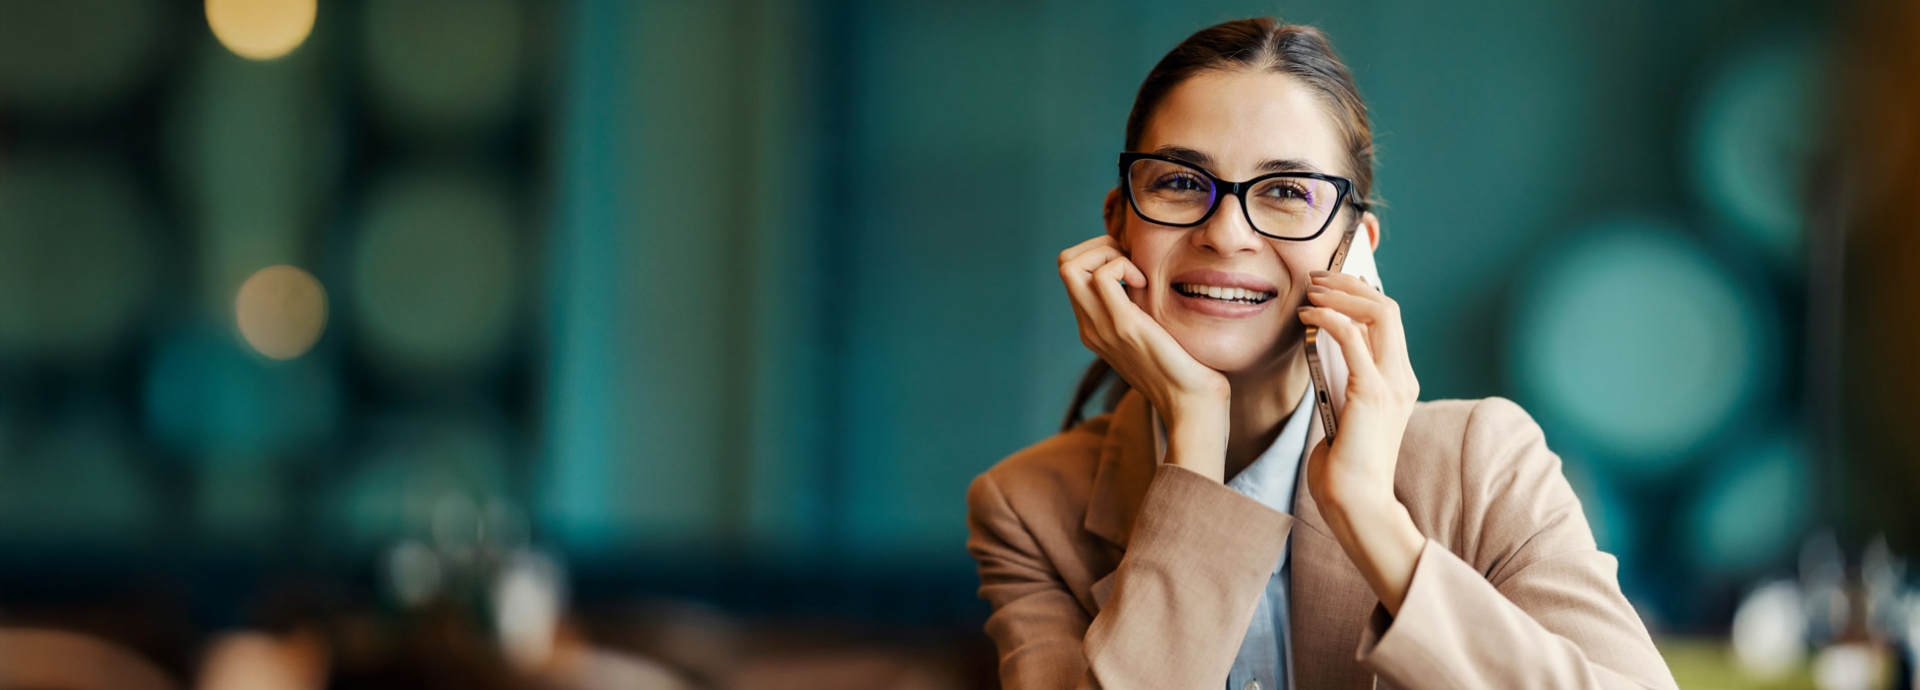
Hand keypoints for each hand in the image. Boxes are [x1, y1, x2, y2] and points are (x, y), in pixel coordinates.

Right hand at [1058, 235, 1230, 479]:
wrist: (1192, 405)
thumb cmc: (1185, 369)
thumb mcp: (1153, 332)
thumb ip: (1142, 309)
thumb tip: (1151, 277)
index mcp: (1094, 328)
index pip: (1073, 273)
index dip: (1100, 254)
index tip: (1134, 265)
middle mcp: (1089, 327)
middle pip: (1064, 264)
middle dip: (1098, 246)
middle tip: (1132, 261)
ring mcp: (1101, 327)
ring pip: (1070, 265)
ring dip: (1106, 253)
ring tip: (1137, 273)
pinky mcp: (1123, 326)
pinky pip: (1103, 276)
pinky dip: (1123, 265)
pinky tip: (1145, 283)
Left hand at [1297, 269, 1426, 613]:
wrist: (1357, 507)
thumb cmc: (1344, 470)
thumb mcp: (1342, 416)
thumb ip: (1340, 386)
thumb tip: (1320, 358)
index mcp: (1398, 383)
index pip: (1389, 324)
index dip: (1362, 296)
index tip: (1331, 285)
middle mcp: (1402, 378)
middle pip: (1389, 308)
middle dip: (1353, 284)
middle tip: (1319, 277)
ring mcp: (1392, 384)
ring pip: (1379, 313)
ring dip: (1342, 294)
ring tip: (1312, 290)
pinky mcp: (1372, 393)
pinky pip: (1352, 338)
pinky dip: (1330, 319)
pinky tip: (1307, 318)